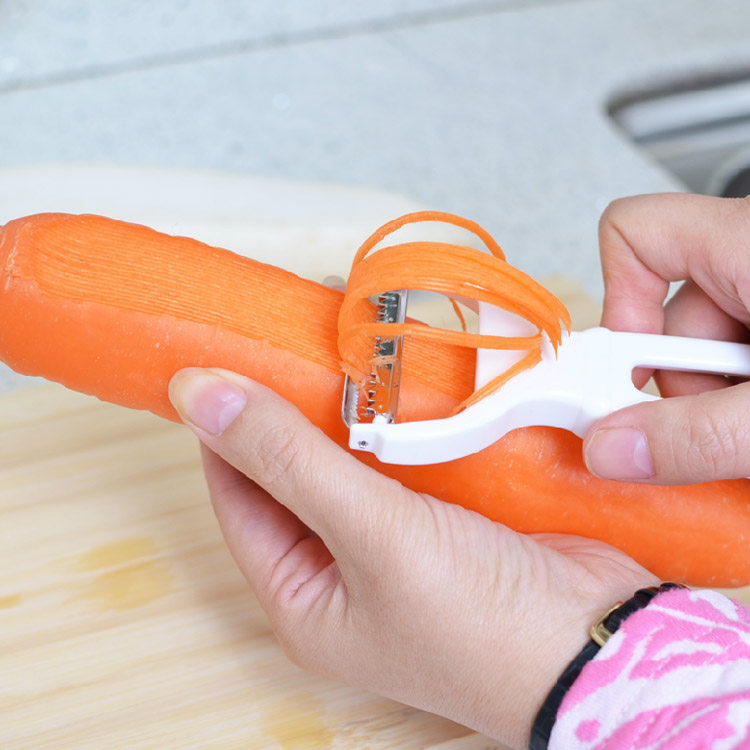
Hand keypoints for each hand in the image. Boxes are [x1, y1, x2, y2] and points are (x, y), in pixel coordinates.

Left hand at [169, 367, 655, 748]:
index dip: (228, 431)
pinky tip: (400, 375)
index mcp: (304, 598)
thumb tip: (197, 394)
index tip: (226, 361)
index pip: (239, 500)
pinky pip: (406, 457)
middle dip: (293, 411)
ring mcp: (399, 543)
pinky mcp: (447, 516)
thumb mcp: (370, 535)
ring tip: (342, 345)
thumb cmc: (480, 621)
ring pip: (353, 460)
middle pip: (295, 476)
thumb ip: (286, 459)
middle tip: (292, 340)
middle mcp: (344, 574)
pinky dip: (400, 420)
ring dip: (350, 411)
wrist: (604, 643)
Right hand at [583, 193, 749, 484]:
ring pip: (703, 345)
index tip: (628, 369)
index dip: (616, 301)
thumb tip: (612, 450)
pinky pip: (736, 354)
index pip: (635, 232)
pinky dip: (740, 397)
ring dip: (716, 401)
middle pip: (664, 312)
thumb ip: (699, 435)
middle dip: (680, 384)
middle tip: (718, 431)